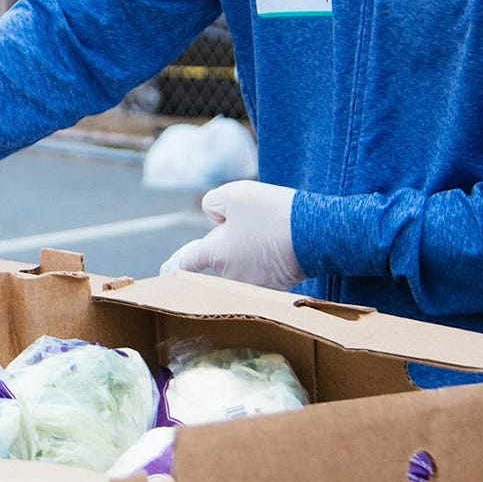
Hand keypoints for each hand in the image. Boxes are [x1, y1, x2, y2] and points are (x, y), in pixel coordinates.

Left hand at [160, 180, 302, 290]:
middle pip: (218, 258)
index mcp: (215, 253)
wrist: (316, 233)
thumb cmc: (271, 212)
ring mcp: (253, 285)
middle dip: (226, 242)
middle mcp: (230, 276)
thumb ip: (212, 205)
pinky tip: (281, 243)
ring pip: (241, 263)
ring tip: (269, 232)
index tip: (165, 271)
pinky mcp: (275, 287)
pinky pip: (261, 270)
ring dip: (247, 250)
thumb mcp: (234, 194)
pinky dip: (266, 258)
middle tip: (249, 224)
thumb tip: (217, 220)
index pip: (187, 262)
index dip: (175, 263)